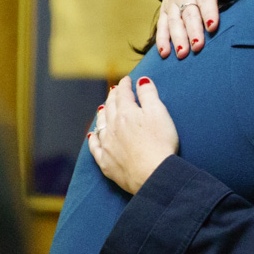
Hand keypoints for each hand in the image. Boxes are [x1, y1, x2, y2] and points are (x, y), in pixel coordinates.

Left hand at [88, 75, 179, 193]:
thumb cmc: (160, 143)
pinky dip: (93, 138)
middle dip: (113, 96)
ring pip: (100, 124)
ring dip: (102, 114)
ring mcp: (107, 145)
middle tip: (115, 90)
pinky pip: (95, 147)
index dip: (125, 85)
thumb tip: (141, 80)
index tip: (127, 80)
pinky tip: (93, 134)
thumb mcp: (159, 113)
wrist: (153, 174)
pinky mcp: (106, 162)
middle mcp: (113, 127)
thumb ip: (149, 95)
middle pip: (110, 107)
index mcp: (126, 113)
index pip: (123, 94)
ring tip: (103, 108)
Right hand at [155, 0, 252, 58]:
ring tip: (182, 54)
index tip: (213, 26)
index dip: (209, 12)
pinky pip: (162, 24)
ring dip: (177, 38)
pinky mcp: (166, 9)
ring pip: (174, 21)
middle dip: (193, 30)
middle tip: (198, 46)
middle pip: (189, 14)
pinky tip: (164, 53)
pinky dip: (161, 39)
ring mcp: (173, 2)